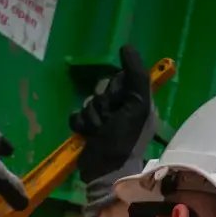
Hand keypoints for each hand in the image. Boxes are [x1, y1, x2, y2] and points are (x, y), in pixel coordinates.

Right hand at [70, 43, 156, 216]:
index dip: (116, 88)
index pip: (119, 78)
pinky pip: (77, 116)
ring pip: (89, 102)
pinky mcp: (89, 130)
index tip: (121, 102)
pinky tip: (88, 136)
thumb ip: (136, 75)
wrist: (105, 170)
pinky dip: (80, 126)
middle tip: (110, 121)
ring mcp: (105, 120)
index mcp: (138, 101)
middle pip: (102, 88)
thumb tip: (126, 46)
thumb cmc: (126, 138)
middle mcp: (124, 108)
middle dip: (103, 104)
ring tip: (100, 132)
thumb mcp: (137, 104)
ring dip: (92, 118)